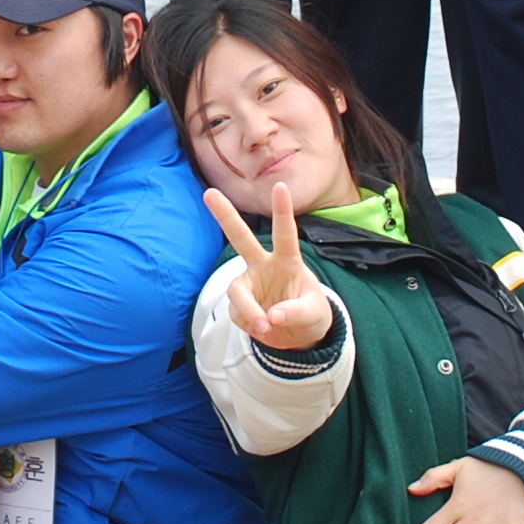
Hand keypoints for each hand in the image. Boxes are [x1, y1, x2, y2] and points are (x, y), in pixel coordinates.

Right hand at [205, 185, 333, 352]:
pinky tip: (265, 329)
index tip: (280, 187)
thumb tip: (271, 317)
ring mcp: (249, 284)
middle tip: (209, 193)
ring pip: (236, 291)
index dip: (282, 211)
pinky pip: (238, 314)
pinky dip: (251, 325)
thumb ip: (295, 312)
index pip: (285, 234)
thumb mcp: (314, 313)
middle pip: (241, 238)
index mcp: (287, 261)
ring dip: (248, 309)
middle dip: (225, 216)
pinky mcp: (239, 305)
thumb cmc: (311, 314)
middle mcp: (263, 266)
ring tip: (265, 326)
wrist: (299, 336)